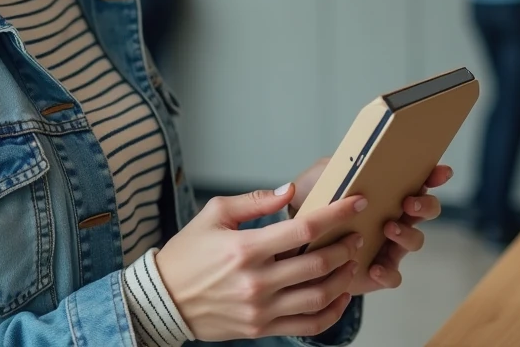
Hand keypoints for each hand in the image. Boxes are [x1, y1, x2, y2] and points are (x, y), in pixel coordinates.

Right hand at [155, 184, 364, 340]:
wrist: (163, 298)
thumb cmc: (188, 253)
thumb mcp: (213, 214)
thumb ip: (254, 201)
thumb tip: (288, 191)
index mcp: (245, 248)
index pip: (304, 229)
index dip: (336, 214)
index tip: (356, 203)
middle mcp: (256, 281)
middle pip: (318, 263)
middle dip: (345, 246)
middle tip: (355, 234)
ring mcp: (260, 308)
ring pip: (319, 296)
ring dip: (343, 278)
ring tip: (351, 262)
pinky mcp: (261, 328)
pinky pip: (308, 325)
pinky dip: (332, 312)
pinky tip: (340, 295)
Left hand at [289, 158, 453, 293]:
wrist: (293, 239)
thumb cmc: (313, 203)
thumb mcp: (323, 177)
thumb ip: (339, 166)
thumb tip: (355, 159)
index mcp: (387, 192)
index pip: (418, 181)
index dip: (434, 176)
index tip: (441, 172)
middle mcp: (394, 217)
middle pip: (427, 210)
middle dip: (426, 205)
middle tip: (409, 203)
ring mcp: (388, 245)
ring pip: (415, 241)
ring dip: (407, 234)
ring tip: (388, 228)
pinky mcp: (376, 271)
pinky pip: (393, 276)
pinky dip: (388, 274)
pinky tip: (374, 268)